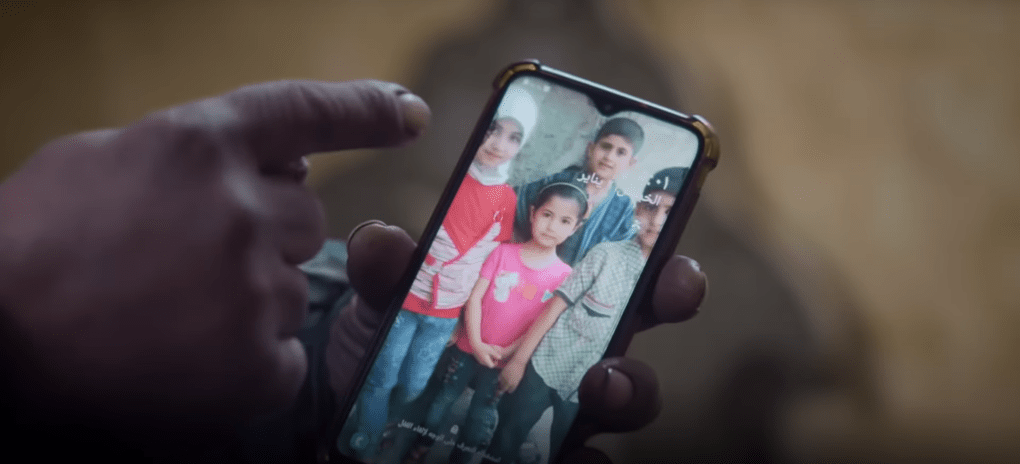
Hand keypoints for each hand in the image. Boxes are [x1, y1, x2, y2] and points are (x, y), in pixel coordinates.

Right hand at [0, 80, 430, 444]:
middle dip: (268, 234)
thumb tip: (271, 163)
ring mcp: (253, 287)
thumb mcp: (105, 160)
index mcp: (201, 142)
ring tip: (171, 313)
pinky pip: (284, 352)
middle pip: (309, 219)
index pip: (307, 113)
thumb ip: (195, 153)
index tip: (409, 115)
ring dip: (250, 299)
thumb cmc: (31, 246)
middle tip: (194, 259)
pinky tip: (188, 355)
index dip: (365, 113)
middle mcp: (242, 208)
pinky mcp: (254, 360)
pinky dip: (247, 360)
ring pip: (294, 287)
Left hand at [326, 222, 705, 462]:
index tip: (669, 263)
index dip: (658, 268)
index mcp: (545, 299)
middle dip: (662, 319)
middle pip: (635, 335)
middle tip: (648, 323)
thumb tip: (380, 244)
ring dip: (625, 394)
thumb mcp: (390, 301)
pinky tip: (574, 457)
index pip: (614, 276)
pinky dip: (585, 461)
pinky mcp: (543, 450)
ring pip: (620, 401)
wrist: (369, 405)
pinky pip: (582, 459)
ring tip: (599, 389)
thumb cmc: (401, 340)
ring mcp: (560, 404)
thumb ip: (387, 269)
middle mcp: (567, 348)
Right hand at [470, 340, 502, 367]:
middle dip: (492, 361)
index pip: (491, 366)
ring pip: (485, 362)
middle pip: (488, 364)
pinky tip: (486, 353)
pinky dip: (486, 358)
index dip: (495, 363)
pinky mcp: (477, 358)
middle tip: (494, 356)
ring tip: (490, 354)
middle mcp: (482, 362)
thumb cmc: (483, 347)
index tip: (496, 359)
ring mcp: (479, 360)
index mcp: (485, 361)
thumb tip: (500, 358)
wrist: (474, 344)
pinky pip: (483, 360)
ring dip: (489, 360)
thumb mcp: (490, 350)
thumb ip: (495, 354)